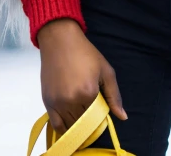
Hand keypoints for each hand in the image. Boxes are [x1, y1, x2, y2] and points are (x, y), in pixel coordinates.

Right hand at [38, 18, 127, 136]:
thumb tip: (123, 117)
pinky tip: (70, 122)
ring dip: (78, 125)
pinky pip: (56, 125)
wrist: (60, 41)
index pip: (98, 118)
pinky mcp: (48, 103)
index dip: (101, 118)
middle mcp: (72, 101)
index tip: (102, 111)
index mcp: (89, 92)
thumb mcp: (105, 71)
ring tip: (82, 115)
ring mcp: (58, 103)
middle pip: (84, 124)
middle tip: (92, 112)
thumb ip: (115, 96)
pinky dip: (64, 128)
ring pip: (71, 126)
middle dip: (90, 123)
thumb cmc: (85, 53)